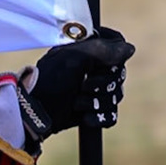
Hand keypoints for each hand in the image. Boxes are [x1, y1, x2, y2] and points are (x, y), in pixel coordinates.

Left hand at [20, 27, 134, 137]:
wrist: (35, 113)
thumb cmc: (50, 80)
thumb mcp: (75, 58)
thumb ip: (104, 49)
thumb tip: (130, 48)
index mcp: (88, 50)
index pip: (118, 46)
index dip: (114, 57)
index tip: (98, 62)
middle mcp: (93, 68)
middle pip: (120, 74)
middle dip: (103, 84)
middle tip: (82, 85)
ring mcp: (94, 91)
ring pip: (117, 96)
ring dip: (97, 102)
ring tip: (77, 103)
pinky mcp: (93, 111)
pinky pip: (112, 116)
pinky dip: (100, 118)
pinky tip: (85, 118)